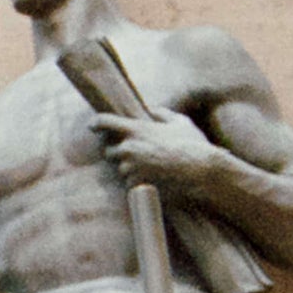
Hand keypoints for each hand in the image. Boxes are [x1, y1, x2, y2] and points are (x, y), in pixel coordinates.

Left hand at [90, 108, 219, 197]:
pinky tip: (156, 179)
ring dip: (131, 168)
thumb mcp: (180, 122)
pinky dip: (138, 182)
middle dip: (118, 152)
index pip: (104, 122)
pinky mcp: (134, 184)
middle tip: (135, 154)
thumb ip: (162, 114)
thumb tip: (150, 109)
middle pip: (109, 151)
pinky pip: (130, 183)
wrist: (201, 172)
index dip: (96, 123)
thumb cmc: (193, 144)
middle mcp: (128, 148)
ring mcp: (129, 167)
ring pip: (121, 169)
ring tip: (154, 168)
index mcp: (136, 130)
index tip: (92, 125)